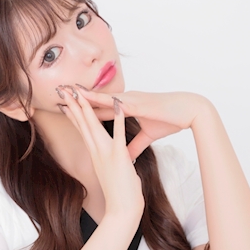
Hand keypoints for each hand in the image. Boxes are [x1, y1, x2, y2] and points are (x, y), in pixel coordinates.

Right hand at [58, 86, 143, 216]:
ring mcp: (106, 153)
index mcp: (95, 152)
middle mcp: (96, 150)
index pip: (81, 127)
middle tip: (63, 88)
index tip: (66, 98)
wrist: (122, 211)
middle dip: (73, 104)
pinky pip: (119, 133)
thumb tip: (105, 153)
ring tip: (80, 91)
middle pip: (82, 122)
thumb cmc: (120, 193)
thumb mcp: (110, 170)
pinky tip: (117, 104)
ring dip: (87, 107)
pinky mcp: (120, 156)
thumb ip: (106, 158)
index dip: (73, 111)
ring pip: (94, 125)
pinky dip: (118, 118)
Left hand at [77, 89, 210, 161]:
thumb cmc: (170, 120)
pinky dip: (109, 101)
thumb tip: (124, 156)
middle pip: (97, 101)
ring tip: (71, 93)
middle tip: (59, 94)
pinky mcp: (140, 104)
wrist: (190, 111)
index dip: (82, 111)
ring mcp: (132, 101)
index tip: (66, 110)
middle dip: (78, 100)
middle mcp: (125, 102)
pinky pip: (121, 103)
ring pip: (105, 98)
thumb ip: (134, 145)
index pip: (99, 111)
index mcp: (125, 109)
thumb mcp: (148, 136)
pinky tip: (98, 100)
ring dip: (88, 96)